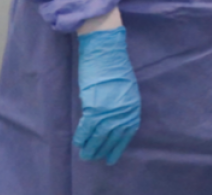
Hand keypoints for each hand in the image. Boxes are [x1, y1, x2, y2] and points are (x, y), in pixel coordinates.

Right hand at [73, 27, 140, 164]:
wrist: (106, 53)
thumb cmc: (114, 68)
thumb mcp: (125, 90)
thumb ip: (120, 106)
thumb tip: (111, 120)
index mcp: (133, 107)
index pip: (127, 133)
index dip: (118, 147)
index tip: (112, 158)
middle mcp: (123, 112)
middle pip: (112, 137)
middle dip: (102, 150)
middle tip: (93, 158)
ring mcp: (109, 112)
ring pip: (99, 136)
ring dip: (91, 147)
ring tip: (85, 155)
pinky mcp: (94, 109)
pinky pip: (86, 129)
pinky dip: (81, 137)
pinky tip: (78, 142)